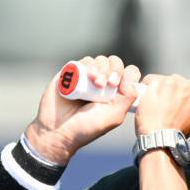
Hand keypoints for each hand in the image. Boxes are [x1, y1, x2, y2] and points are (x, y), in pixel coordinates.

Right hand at [25, 55, 140, 164]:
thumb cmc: (87, 127)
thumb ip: (128, 96)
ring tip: (96, 83)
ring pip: (101, 60)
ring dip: (102, 69)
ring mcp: (88, 77)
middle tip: (109, 84)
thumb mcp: (115, 116)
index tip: (120, 86)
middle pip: (115, 63)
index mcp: (116, 93)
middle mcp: (103, 83)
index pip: (128, 73)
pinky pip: (85, 60)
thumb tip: (131, 74)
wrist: (58, 129)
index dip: (128, 74)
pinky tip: (88, 77)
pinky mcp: (73, 72)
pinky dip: (90, 65)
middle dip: (115, 70)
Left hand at [134, 74, 189, 136]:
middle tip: (164, 102)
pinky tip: (146, 98)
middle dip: (173, 89)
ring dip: (160, 87)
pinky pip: (152, 79)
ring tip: (154, 101)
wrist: (160, 139)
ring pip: (166, 79)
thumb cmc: (174, 136)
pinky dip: (147, 87)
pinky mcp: (162, 83)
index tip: (182, 94)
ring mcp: (178, 85)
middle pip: (181, 80)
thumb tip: (184, 101)